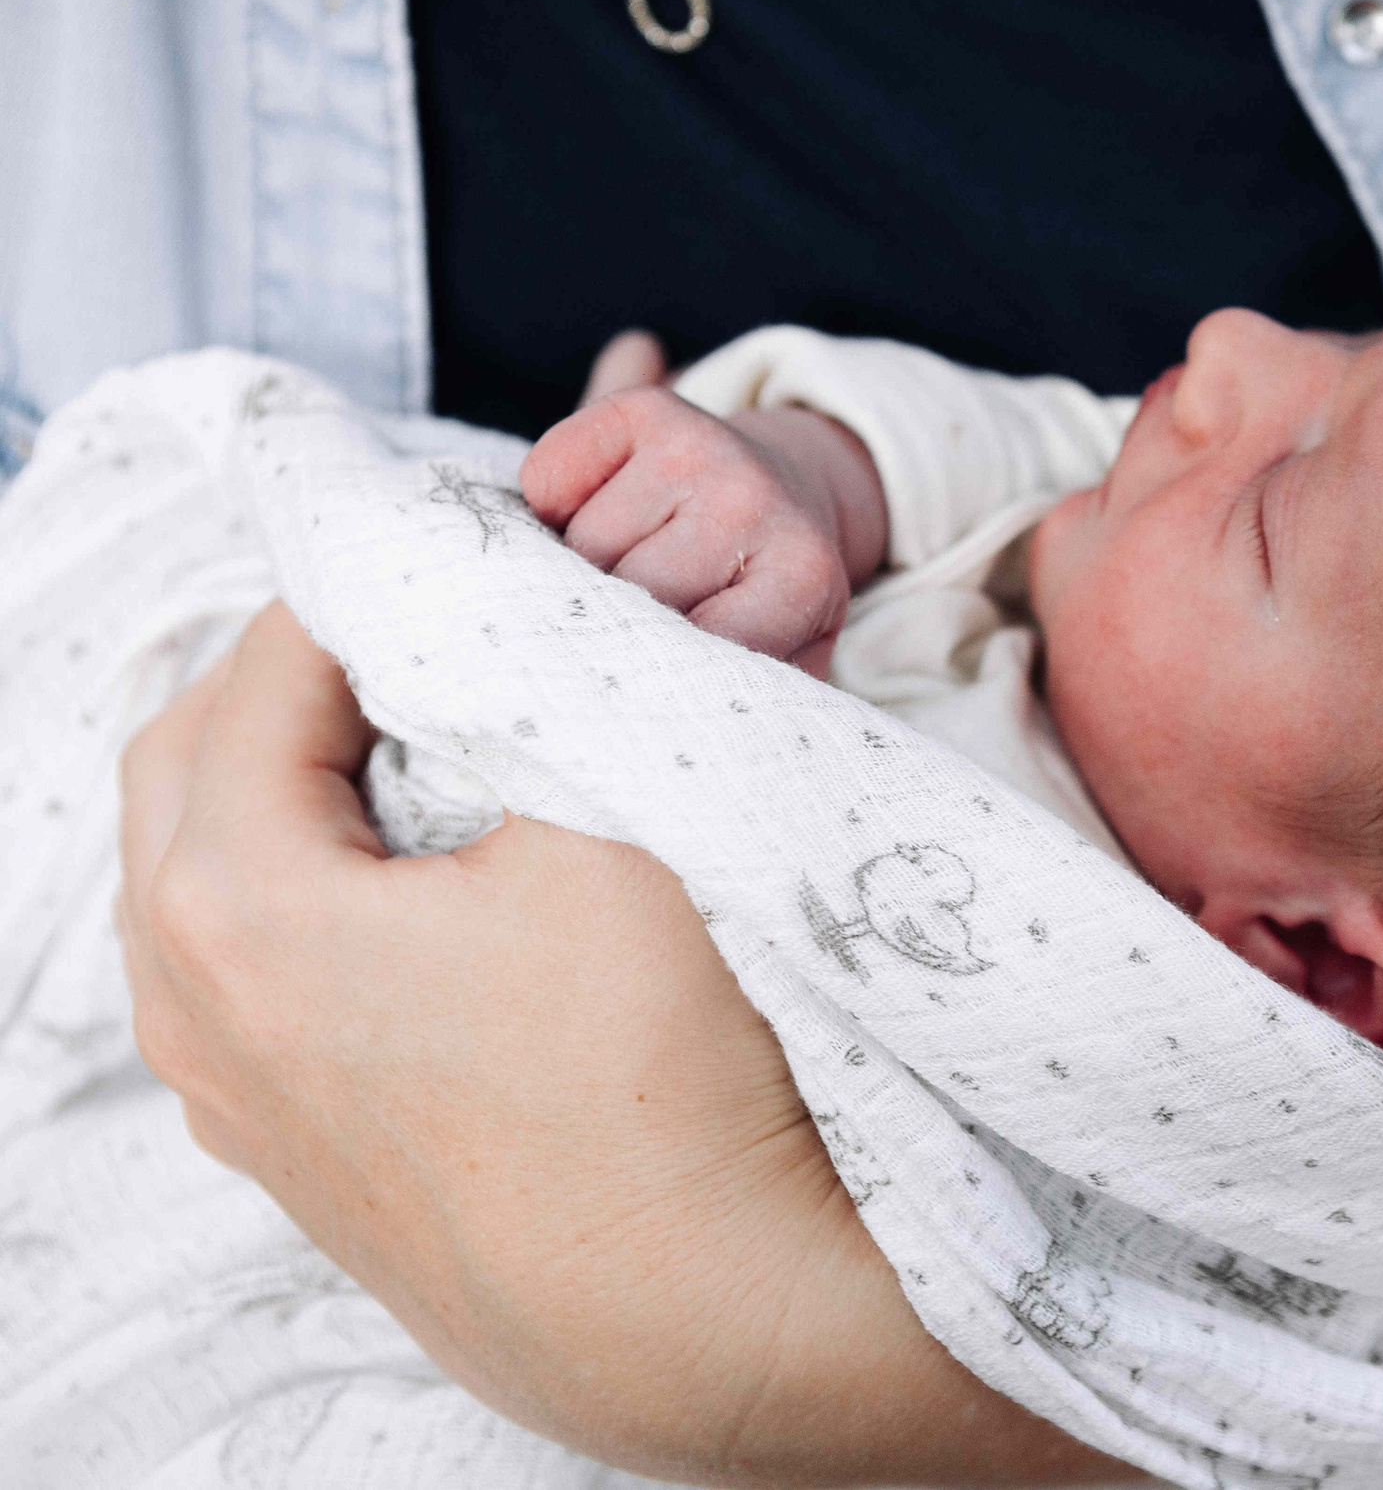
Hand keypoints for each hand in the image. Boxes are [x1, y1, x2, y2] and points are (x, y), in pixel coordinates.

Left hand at [117, 604, 1126, 1486]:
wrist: (707, 1317)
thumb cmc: (664, 1077)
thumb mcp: (625, 820)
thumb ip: (564, 670)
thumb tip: (566, 575)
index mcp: (236, 901)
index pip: (268, 666)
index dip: (373, 579)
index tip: (466, 547)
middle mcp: (196, 1007)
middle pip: (193, 766)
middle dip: (299, 673)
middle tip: (425, 621)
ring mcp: (239, 1100)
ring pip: (206, 882)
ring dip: (292, 788)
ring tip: (425, 741)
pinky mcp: (301, 1159)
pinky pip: (251, 981)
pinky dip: (307, 894)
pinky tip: (424, 893)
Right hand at [520, 330, 891, 676]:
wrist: (782, 493)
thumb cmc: (763, 602)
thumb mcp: (779, 664)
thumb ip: (748, 705)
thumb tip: (688, 740)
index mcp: (803, 580)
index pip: (696, 655)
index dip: (649, 682)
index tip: (628, 701)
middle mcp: (757, 502)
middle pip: (624, 600)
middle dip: (608, 626)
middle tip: (624, 630)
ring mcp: (706, 448)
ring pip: (579, 547)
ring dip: (577, 570)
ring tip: (618, 573)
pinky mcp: (650, 410)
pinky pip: (550, 476)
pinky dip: (551, 503)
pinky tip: (593, 512)